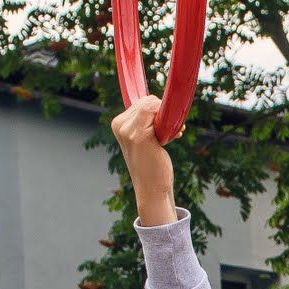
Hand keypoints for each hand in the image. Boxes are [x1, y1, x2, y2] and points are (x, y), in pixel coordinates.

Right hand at [112, 96, 177, 225]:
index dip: (158, 112)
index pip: (143, 101)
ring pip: (154, 105)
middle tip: (167, 135)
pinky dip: (170, 123)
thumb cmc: (152, 164)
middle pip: (149, 101)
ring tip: (168, 138)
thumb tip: (160, 101)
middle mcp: (120, 125)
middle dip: (163, 115)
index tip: (163, 128)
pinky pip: (156, 112)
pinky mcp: (139, 136)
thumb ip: (146, 120)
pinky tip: (171, 138)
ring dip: (168, 120)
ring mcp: (127, 131)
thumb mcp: (145, 137)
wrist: (152, 188)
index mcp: (118, 124)